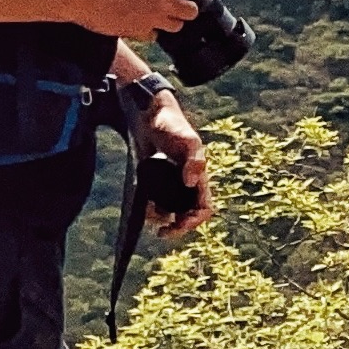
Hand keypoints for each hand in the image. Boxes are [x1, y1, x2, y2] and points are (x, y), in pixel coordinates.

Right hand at [79, 0, 208, 40]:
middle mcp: (162, 4)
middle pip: (192, 12)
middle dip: (189, 6)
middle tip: (178, 0)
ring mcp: (151, 20)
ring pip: (177, 27)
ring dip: (173, 19)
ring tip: (162, 11)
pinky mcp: (137, 33)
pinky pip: (154, 36)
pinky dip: (153, 30)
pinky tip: (143, 21)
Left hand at [139, 90, 210, 237]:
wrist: (149, 116)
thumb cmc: (172, 125)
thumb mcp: (187, 139)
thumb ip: (194, 159)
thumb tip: (192, 182)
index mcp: (199, 177)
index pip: (204, 208)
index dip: (195, 220)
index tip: (179, 224)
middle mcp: (187, 184)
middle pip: (188, 216)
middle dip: (177, 226)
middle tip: (162, 232)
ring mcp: (172, 184)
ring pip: (171, 212)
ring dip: (161, 219)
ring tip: (148, 214)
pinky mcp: (157, 182)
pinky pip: (157, 204)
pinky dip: (151, 210)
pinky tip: (144, 205)